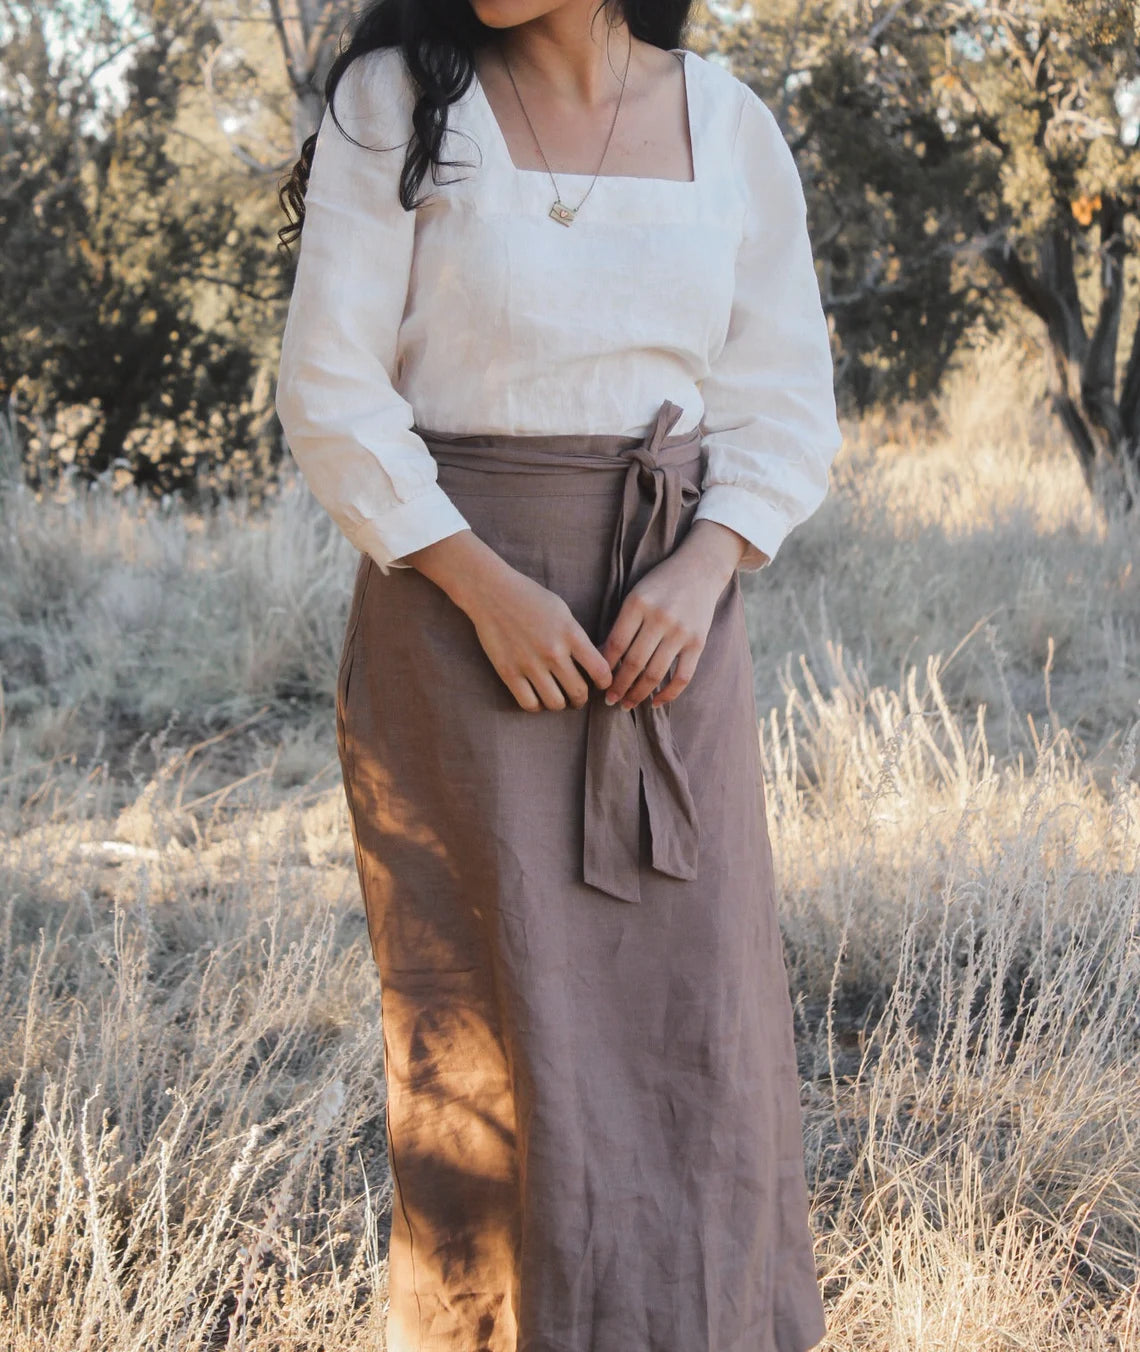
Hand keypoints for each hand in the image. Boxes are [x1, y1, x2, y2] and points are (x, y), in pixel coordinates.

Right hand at [403, 527, 612, 712]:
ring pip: (555, 703)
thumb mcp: (562, 612)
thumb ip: (576, 638)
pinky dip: (537, 706)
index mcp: (571, 634)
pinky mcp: (509, 672)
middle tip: (578, 696)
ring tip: (558, 698)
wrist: (491, 593)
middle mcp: (553, 652)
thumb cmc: (529, 598)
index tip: (601, 683)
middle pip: (579, 692)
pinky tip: (537, 697)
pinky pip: (529, 703)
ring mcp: (530, 664)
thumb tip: (591, 663)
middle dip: (582, 699)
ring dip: (560, 704)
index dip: (605, 682)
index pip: (600, 670)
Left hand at [600, 520, 750, 709]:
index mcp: (638, 604)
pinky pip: (683, 676)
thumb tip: (604, 659)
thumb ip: (621, 625)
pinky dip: (668, 694)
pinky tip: (655, 702)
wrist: (700, 569)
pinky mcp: (698, 642)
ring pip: (655, 673)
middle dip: (618, 686)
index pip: (616, 644)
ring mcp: (681, 632)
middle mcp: (660, 618)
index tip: (597, 682)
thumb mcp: (635, 595)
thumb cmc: (660, 583)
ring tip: (626, 704)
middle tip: (609, 700)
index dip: (604, 667)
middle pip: (634, 663)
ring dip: (638, 694)